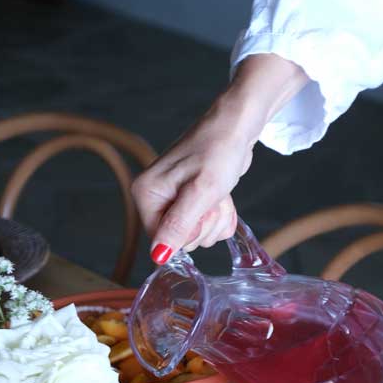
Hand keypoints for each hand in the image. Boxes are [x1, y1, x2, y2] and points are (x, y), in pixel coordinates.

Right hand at [131, 95, 252, 259]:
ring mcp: (173, 199)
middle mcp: (154, 198)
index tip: (202, 208)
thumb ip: (178, 226)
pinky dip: (219, 214)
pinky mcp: (191, 200)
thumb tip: (157, 256)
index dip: (188, 232)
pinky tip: (222, 195)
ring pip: (197, 234)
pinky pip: (206, 225)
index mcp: (146, 194)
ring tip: (218, 192)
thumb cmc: (218, 150)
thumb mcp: (200, 192)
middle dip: (205, 224)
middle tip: (212, 197)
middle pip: (180, 239)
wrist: (237, 126)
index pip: (161, 239)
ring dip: (215, 218)